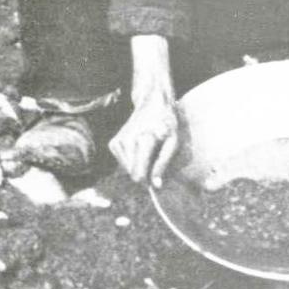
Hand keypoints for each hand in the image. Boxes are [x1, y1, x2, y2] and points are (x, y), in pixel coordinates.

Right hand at [110, 34, 178, 187]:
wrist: (153, 103)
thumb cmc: (167, 122)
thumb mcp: (174, 142)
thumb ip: (163, 164)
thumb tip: (156, 186)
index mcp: (143, 140)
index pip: (138, 174)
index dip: (148, 182)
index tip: (157, 179)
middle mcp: (127, 141)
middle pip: (133, 174)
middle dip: (145, 172)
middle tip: (156, 158)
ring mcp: (118, 142)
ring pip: (127, 170)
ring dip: (139, 165)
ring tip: (150, 149)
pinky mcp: (114, 143)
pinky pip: (123, 163)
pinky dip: (133, 160)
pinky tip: (141, 147)